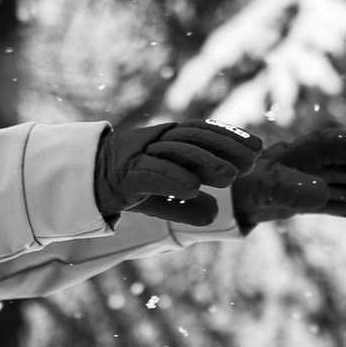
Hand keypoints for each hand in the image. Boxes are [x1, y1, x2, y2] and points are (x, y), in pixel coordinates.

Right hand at [94, 118, 256, 227]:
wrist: (86, 184)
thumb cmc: (130, 187)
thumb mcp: (162, 200)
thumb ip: (187, 207)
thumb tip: (214, 215)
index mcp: (168, 141)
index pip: (203, 132)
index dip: (231, 137)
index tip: (259, 147)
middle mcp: (156, 142)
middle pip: (194, 139)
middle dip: (225, 148)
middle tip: (252, 163)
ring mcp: (139, 155)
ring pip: (176, 152)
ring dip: (205, 162)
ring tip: (230, 177)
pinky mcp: (125, 174)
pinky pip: (152, 173)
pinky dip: (173, 178)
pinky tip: (194, 188)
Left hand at [230, 133, 345, 230]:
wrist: (227, 202)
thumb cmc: (244, 186)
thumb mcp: (264, 188)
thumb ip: (293, 190)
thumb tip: (324, 193)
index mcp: (298, 150)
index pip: (334, 142)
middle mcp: (307, 164)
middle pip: (345, 164)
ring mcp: (308, 182)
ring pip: (342, 184)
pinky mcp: (305, 202)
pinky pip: (331, 203)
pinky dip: (345, 206)